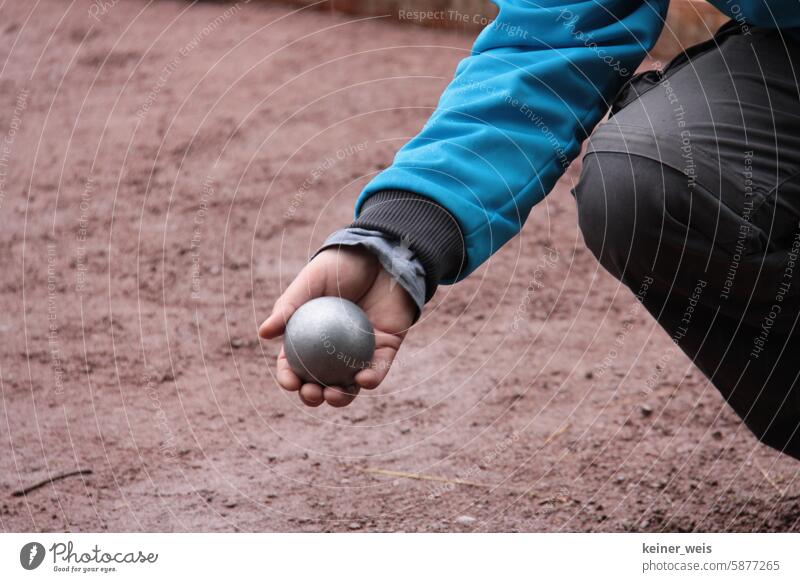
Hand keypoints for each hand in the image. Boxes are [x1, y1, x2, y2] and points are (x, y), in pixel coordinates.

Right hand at [259, 246, 416, 406]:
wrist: (379, 255)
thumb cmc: (340, 266)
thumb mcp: (310, 282)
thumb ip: (288, 307)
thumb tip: (263, 334)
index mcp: (311, 337)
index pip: (295, 364)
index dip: (289, 378)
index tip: (290, 382)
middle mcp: (335, 349)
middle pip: (320, 381)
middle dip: (312, 396)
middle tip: (312, 393)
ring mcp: (360, 351)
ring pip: (349, 384)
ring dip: (341, 397)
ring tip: (333, 395)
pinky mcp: (386, 349)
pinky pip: (378, 369)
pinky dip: (371, 379)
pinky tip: (363, 380)